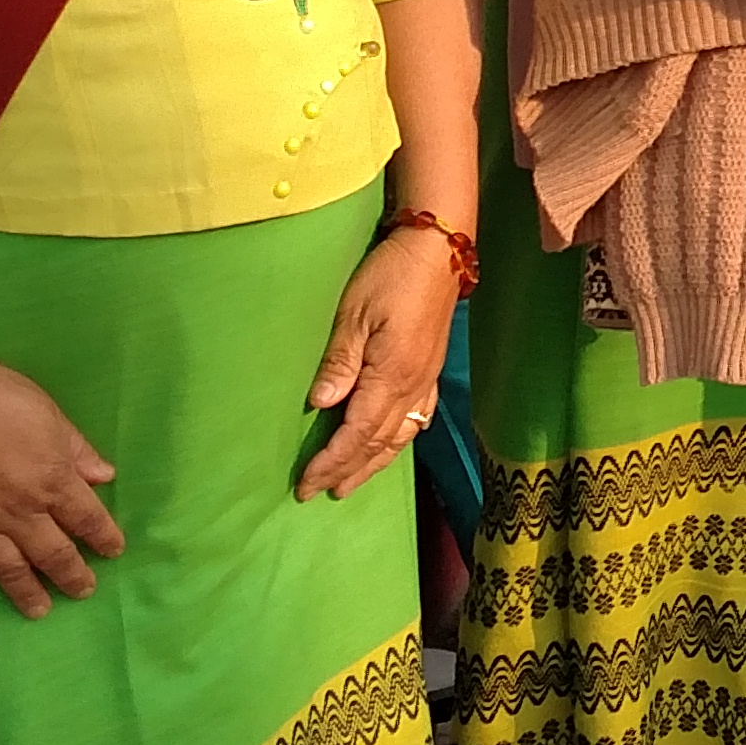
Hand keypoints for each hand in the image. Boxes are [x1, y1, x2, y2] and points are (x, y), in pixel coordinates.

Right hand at [0, 351, 122, 615]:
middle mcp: (19, 512)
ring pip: (9, 569)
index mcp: (51, 481)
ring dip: (27, 593)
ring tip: (40, 610)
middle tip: (83, 591)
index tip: (113, 552)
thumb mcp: (47, 413)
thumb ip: (76, 449)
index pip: (87, 518)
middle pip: (53, 554)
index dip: (104, 538)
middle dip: (72, 576)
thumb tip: (105, 476)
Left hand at [298, 225, 463, 501]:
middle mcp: (413, 386)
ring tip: (350, 483)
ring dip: (374, 464)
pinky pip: (417, 418)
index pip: (357, 433)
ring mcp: (426, 379)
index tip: (306, 484)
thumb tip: (321, 405)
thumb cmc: (390, 276)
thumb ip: (340, 361)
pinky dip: (400, 440)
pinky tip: (394, 445)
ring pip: (400, 436)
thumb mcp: (354, 313)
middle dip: (348, 471)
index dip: (331, 461)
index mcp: (391, 375)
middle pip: (379, 443)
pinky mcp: (431, 369)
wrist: (438, 250)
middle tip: (320, 494)